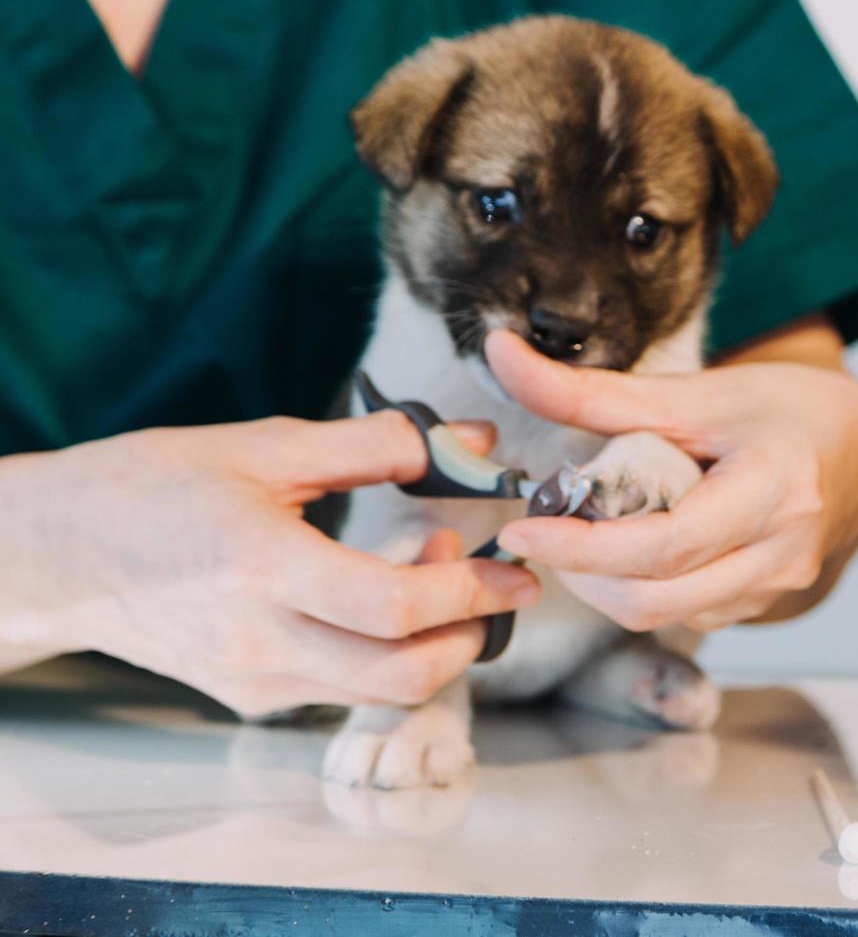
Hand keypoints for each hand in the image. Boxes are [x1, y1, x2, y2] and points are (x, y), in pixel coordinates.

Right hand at [0, 415, 537, 714]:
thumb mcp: (265, 448)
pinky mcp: (249, 698)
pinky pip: (343, 690)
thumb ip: (377, 445)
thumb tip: (474, 439)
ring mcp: (253, 681)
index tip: (516, 566)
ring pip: (380, 694)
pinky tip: (385, 604)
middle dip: (473, 634)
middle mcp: (259, 641)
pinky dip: (388, 657)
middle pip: (403, 676)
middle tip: (494, 582)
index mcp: (262, 569)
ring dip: (435, 648)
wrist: (60, 553)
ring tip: (437, 579)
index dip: (472, 590)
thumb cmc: (153, 487)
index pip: (394, 608)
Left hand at [486, 329, 857, 631]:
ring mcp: (780, 589)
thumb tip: (499, 354)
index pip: (663, 546)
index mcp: (774, 490)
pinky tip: (634, 546)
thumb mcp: (688, 393)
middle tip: (544, 530)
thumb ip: (589, 391)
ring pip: (666, 616)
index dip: (583, 548)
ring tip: (588, 531)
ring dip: (609, 584)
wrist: (856, 445)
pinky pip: (687, 614)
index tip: (521, 528)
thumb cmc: (774, 412)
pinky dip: (644, 588)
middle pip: (657, 599)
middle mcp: (785, 552)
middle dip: (584, 574)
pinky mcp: (767, 608)